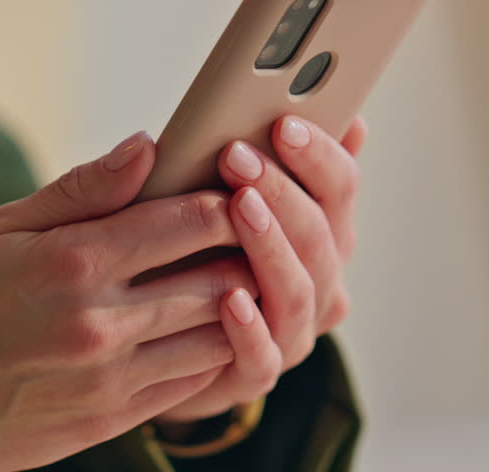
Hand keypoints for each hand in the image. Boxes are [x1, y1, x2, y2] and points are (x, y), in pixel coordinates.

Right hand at [0, 132, 257, 471]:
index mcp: (73, 261)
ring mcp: (112, 377)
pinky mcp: (113, 417)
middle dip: (250, 249)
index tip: (239, 185)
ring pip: (220, 334)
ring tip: (240, 275)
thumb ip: (83, 189)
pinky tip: (210, 327)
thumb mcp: (2, 228)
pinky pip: (194, 383)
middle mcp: (100, 321)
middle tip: (258, 229)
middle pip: (221, 278)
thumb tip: (148, 145)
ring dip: (241, 303)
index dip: (229, 199)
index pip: (190, 221)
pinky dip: (215, 350)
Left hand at [154, 116, 364, 423]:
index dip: (320, 154)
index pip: (340, 188)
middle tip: (237, 155)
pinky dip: (250, 327)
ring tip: (237, 208)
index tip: (284, 120)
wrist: (148, 333)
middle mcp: (317, 279)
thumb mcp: (214, 191)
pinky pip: (264, 356)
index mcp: (318, 229)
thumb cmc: (183, 247)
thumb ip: (269, 156)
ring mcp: (291, 329)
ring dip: (270, 246)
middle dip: (282, 190)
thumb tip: (332, 116)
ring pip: (300, 291)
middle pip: (324, 235)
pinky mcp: (254, 372)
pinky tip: (229, 298)